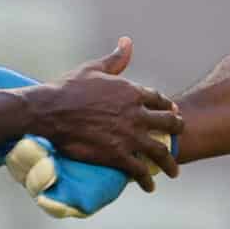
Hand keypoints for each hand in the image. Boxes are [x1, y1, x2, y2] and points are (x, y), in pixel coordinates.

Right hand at [26, 38, 181, 190]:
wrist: (50, 111)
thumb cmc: (68, 88)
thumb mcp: (94, 68)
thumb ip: (116, 59)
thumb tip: (127, 42)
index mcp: (131, 92)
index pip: (159, 99)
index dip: (167, 107)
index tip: (172, 112)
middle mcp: (136, 114)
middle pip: (168, 123)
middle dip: (176, 131)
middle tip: (179, 137)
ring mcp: (129, 136)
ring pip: (159, 150)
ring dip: (168, 163)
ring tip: (173, 171)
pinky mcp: (117, 155)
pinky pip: (139, 170)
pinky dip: (146, 179)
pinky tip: (149, 186)